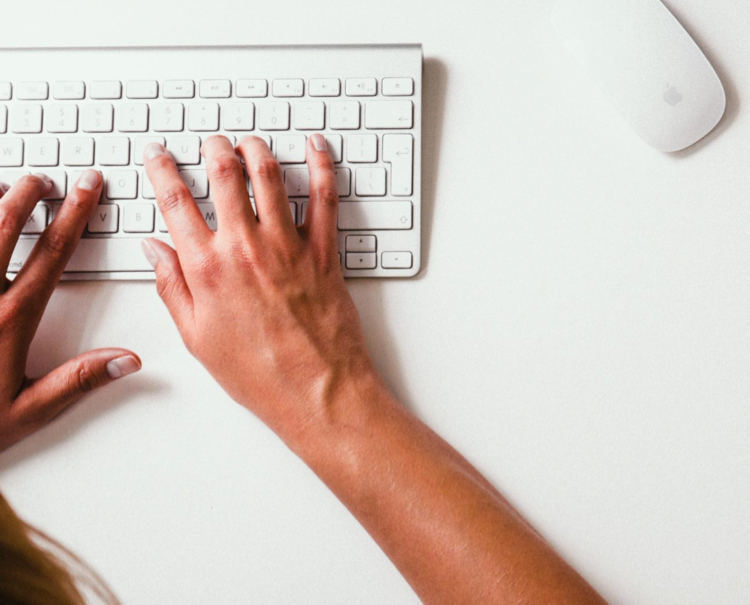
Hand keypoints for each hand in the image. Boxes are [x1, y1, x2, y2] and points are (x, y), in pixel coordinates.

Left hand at [0, 171, 140, 451]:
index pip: (52, 253)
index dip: (74, 215)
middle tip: (43, 179)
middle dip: (27, 193)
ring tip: (4, 187)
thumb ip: (77, 380)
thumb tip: (126, 360)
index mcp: (8, 319)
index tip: (86, 189)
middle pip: (4, 224)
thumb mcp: (26, 411)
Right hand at [142, 134, 375, 442]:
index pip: (175, 201)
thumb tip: (153, 250)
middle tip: (210, 142)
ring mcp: (288, 245)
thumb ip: (171, 287)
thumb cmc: (259, 373)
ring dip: (256, 149)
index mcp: (207, 268)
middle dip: (213, 148)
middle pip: (224, 175)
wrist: (317, 391)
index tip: (158, 154)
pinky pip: (325, 196)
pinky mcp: (324, 251)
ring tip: (249, 143)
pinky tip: (316, 146)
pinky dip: (322, 165)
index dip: (161, 169)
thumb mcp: (197, 337)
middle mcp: (246, 248)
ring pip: (269, 175)